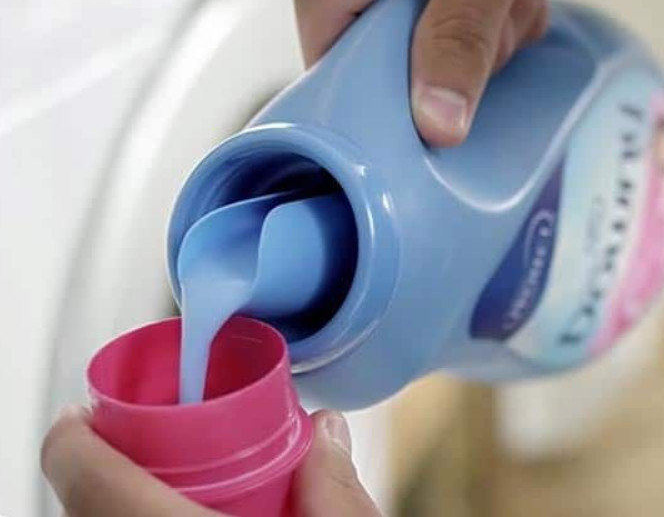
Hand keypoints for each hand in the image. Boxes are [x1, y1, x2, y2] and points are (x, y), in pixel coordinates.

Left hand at [42, 407, 380, 516]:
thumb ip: (334, 484)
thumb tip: (328, 430)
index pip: (86, 478)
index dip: (71, 437)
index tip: (79, 414)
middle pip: (83, 505)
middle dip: (100, 466)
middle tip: (132, 440)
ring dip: (112, 502)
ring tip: (151, 478)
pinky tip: (176, 515)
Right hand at [286, 0, 547, 146]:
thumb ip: (460, 31)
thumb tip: (440, 123)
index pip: (338, 80)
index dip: (391, 106)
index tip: (436, 117)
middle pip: (397, 65)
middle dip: (462, 54)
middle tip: (494, 8)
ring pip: (432, 42)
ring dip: (487, 26)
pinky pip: (448, 15)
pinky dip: (488, 6)